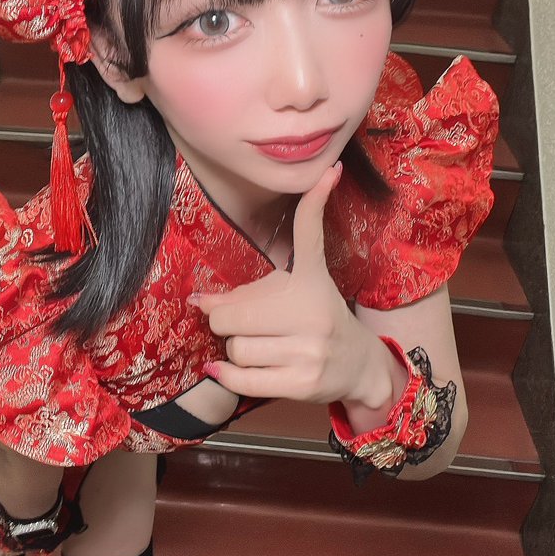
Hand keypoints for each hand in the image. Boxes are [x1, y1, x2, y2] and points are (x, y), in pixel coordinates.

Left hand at [191, 163, 367, 403]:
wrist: (357, 365)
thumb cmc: (315, 321)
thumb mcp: (296, 291)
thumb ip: (248, 291)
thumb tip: (197, 301)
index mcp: (311, 282)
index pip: (308, 235)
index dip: (316, 201)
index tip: (330, 172)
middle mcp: (314, 312)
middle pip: (234, 315)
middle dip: (225, 320)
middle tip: (237, 323)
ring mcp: (310, 351)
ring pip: (237, 349)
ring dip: (236, 350)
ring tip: (257, 347)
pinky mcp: (302, 384)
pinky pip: (242, 380)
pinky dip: (225, 376)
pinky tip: (223, 369)